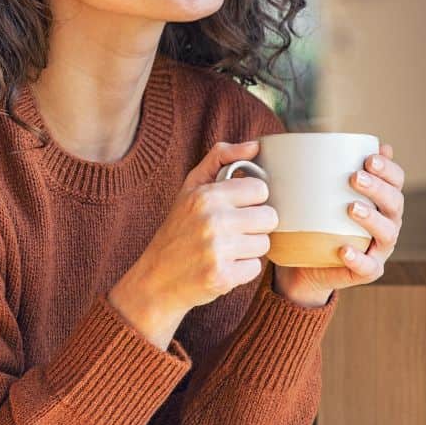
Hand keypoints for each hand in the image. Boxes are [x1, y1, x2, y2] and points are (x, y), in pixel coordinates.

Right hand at [109, 140, 275, 347]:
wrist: (156, 279)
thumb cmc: (178, 229)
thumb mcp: (191, 188)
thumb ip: (220, 158)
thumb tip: (255, 145)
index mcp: (206, 195)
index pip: (260, 190)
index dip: (251, 200)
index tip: (236, 208)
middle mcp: (212, 220)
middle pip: (269, 217)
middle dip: (255, 225)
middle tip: (233, 231)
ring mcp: (217, 250)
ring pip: (264, 244)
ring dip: (249, 248)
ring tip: (226, 249)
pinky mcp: (222, 277)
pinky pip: (255, 268)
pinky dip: (242, 270)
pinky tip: (223, 266)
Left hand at [272, 143, 406, 306]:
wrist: (303, 265)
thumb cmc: (313, 220)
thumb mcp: (315, 193)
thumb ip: (321, 169)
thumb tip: (315, 136)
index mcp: (380, 200)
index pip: (396, 180)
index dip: (388, 168)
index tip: (369, 157)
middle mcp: (386, 223)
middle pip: (395, 203)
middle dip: (379, 188)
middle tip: (355, 178)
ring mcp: (379, 249)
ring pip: (388, 233)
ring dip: (373, 219)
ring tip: (352, 208)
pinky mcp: (367, 271)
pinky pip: (369, 267)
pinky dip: (358, 258)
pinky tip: (344, 249)